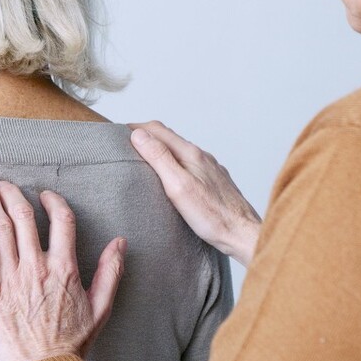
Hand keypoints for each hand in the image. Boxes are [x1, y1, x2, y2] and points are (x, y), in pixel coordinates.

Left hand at [0, 180, 126, 360]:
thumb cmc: (72, 342)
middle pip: (23, 218)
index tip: (43, 195)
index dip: (52, 201)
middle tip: (4, 183)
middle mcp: (36, 268)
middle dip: (12, 194)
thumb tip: (120, 243)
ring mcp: (11, 279)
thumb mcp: (101, 307)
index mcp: (64, 268)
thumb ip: (111, 272)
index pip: (61, 220)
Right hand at [128, 121, 261, 267]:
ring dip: (160, 149)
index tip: (117, 133)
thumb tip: (138, 135)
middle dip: (146, 136)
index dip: (135, 127)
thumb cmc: (212, 217)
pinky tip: (172, 176)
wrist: (243, 234)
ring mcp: (210, 168)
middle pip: (169, 137)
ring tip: (144, 158)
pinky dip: (174, 162)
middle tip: (125, 144)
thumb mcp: (178, 186)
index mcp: (191, 154)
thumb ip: (159, 158)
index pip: (157, 129)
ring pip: (180, 151)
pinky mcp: (215, 182)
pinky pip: (190, 164)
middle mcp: (202, 156)